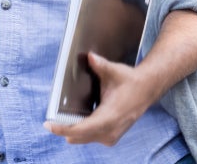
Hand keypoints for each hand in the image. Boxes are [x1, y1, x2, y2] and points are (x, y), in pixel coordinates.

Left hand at [43, 52, 159, 145]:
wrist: (147, 89)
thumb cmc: (130, 81)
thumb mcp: (114, 71)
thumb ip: (100, 65)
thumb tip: (89, 56)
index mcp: (109, 116)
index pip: (81, 129)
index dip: (62, 129)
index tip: (48, 125)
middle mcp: (110, 130)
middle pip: (78, 136)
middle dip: (64, 129)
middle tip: (51, 121)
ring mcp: (112, 135)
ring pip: (84, 139)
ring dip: (73, 131)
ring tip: (61, 120)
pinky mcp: (112, 137)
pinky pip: (91, 138)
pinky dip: (82, 132)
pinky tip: (77, 122)